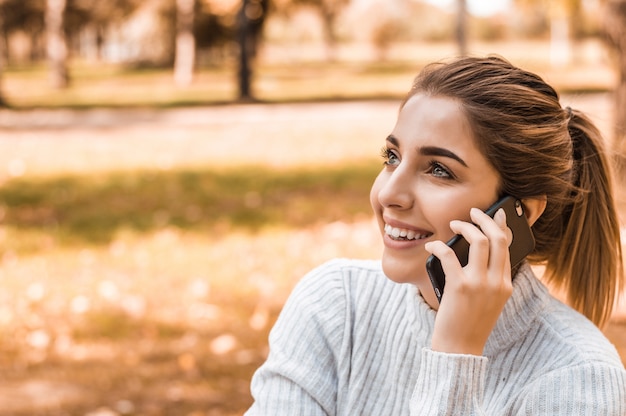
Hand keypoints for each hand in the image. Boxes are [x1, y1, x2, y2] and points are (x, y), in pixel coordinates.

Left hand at [426, 208, 512, 355]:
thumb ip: (489, 278)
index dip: (501, 227)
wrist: (460, 349)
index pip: (508, 248)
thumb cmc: (469, 323)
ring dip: (465, 226)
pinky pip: (449, 254)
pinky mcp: (459, 287)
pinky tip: (432, 244)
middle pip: (497, 238)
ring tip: (454, 223)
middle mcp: (496, 282)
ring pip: (479, 241)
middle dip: (485, 219)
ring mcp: (479, 284)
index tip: (497, 214)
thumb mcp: (489, 301)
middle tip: (473, 211)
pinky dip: (438, 245)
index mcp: (505, 285)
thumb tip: (477, 249)